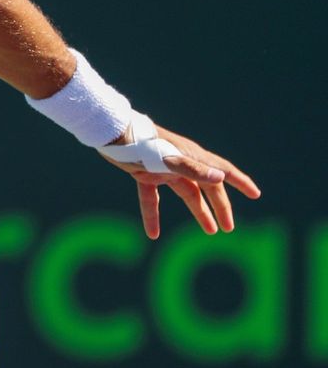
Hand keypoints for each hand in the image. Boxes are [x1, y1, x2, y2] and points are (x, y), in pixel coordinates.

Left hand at [99, 123, 260, 238]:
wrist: (112, 134)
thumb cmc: (143, 144)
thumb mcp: (169, 159)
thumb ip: (194, 170)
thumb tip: (221, 178)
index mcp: (193, 157)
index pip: (223, 170)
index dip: (241, 182)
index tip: (255, 194)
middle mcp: (182, 163)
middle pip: (207, 187)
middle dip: (221, 207)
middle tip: (229, 228)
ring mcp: (164, 169)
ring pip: (186, 194)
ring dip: (198, 212)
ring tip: (210, 231)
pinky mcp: (144, 174)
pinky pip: (152, 198)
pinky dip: (153, 215)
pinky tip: (153, 233)